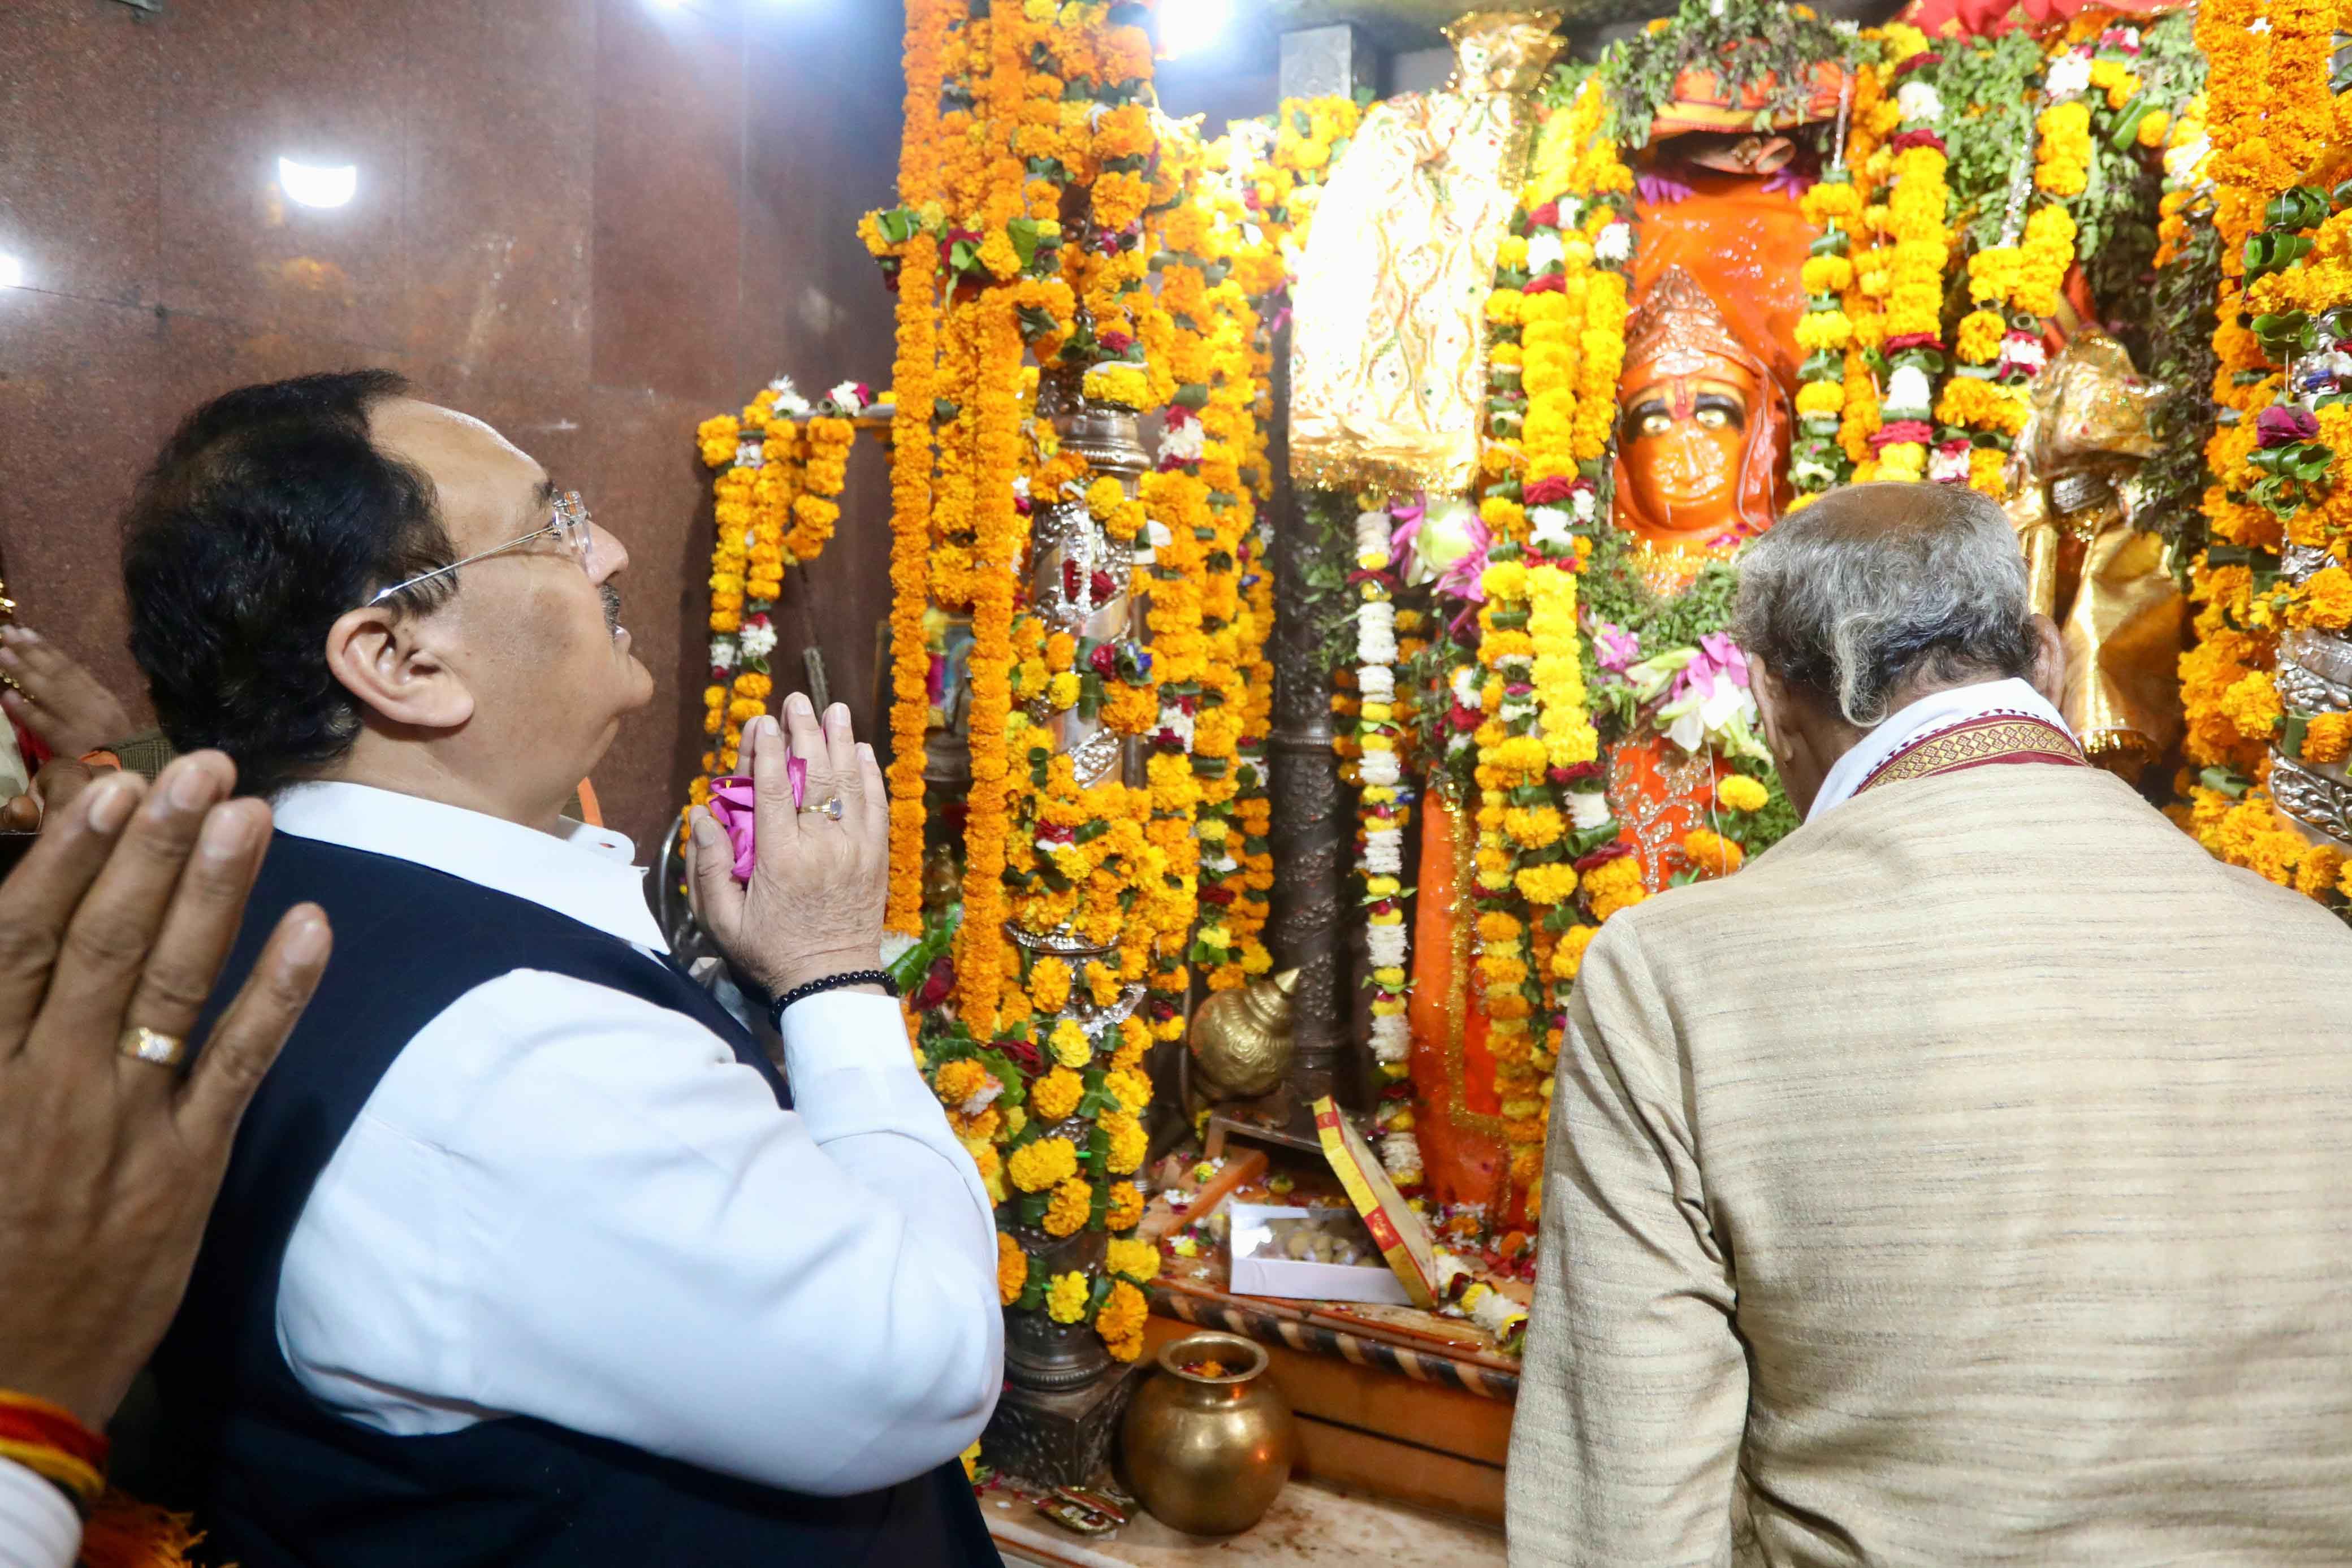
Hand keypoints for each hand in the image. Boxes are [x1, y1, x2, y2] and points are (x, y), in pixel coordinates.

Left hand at [0, 625, 136, 758]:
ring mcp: (81, 724)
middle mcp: (93, 706)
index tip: (27, 633)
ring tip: (3, 654)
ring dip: (25, 672)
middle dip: (32, 653)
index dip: (48, 650)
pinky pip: (46, 725)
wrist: (132, 776)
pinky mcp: (70, 745)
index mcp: (103, 698)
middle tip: (8, 633)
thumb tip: (64, 673)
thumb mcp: (111, 717)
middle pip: (59, 675)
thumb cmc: (121, 750)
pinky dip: (27, 710)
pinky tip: (8, 697)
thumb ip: (89, 698)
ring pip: (51, 694)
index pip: (72, 669)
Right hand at [0, 752, 330, 1428]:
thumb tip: (6, 953)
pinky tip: (313, 928)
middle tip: (201, 767)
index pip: (20, 941)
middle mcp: (48, 1083)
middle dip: (154, 848)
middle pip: (105, 942)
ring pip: (174, 986)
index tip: (107, 789)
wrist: (1, 1383)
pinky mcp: (188, 1168)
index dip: (66, 859)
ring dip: (216, 893)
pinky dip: (279, 994)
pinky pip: (240, 1065)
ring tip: (250, 813)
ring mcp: (125, 1125)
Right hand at [688, 696, 888, 997]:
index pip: (775, 791)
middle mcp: (822, 848)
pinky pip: (876, 807)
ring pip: (849, 785)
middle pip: (815, 777)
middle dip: (805, 733)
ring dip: (841, 742)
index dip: (769, 752)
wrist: (831, 982)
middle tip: (797, 700)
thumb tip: (702, 815)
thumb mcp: (723, 921)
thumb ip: (708, 867)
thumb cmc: (770, 952)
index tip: (763, 722)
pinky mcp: (876, 857)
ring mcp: (855, 850)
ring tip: (834, 709)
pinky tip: (862, 750)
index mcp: (781, 860)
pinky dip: (870, 776)